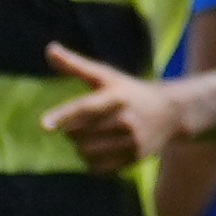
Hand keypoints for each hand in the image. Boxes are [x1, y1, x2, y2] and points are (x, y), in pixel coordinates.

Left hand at [37, 43, 179, 174]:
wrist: (171, 112)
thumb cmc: (128, 91)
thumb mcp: (106, 76)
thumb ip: (76, 65)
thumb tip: (49, 48)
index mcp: (117, 95)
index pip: (85, 106)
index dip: (63, 115)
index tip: (44, 125)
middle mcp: (126, 118)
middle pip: (77, 133)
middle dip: (71, 129)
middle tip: (84, 122)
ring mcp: (132, 140)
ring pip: (85, 151)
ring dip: (79, 146)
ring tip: (91, 135)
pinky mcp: (134, 157)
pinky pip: (97, 167)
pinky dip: (91, 161)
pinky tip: (100, 149)